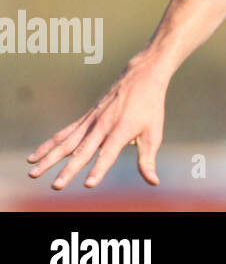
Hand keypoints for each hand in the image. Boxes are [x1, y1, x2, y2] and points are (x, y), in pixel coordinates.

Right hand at [27, 57, 168, 189]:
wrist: (141, 77)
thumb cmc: (150, 108)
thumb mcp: (154, 133)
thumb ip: (148, 160)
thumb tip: (153, 182)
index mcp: (122, 130)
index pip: (108, 154)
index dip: (99, 169)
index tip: (89, 183)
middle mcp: (103, 126)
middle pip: (83, 151)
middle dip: (69, 170)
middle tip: (57, 186)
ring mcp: (91, 122)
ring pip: (66, 143)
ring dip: (49, 159)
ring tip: (33, 173)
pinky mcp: (84, 119)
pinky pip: (64, 134)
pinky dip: (48, 145)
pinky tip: (34, 157)